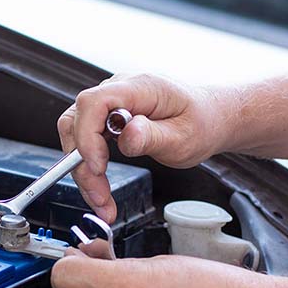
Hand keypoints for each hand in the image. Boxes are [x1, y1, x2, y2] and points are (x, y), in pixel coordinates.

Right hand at [58, 74, 227, 223]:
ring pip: (76, 135)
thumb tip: (126, 135)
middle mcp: (119, 91)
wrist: (211, 118)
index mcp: (139, 88)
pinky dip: (89, 168)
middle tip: (99, 196)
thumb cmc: (201, 123)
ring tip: (101, 199)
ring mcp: (111, 104)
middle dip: (81, 163)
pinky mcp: (107, 119)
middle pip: (76, 122)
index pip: (94, 103)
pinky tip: (100, 188)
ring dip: (82, 171)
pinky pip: (86, 142)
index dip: (87, 136)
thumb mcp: (184, 137)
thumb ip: (153, 136)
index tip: (98, 167)